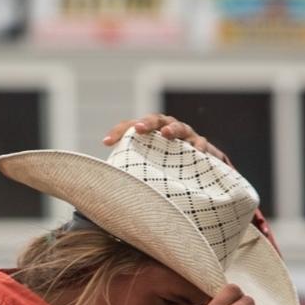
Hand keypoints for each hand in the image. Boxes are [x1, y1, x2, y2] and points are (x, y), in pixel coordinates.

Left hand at [102, 113, 233, 167]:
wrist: (194, 171)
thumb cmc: (160, 169)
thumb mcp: (143, 168)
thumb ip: (128, 169)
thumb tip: (103, 185)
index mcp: (149, 132)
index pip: (130, 126)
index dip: (118, 131)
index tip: (106, 142)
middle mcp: (166, 130)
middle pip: (156, 120)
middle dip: (147, 123)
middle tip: (138, 129)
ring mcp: (185, 136)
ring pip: (179, 127)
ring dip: (173, 129)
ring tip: (167, 134)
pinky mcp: (201, 147)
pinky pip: (201, 144)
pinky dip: (199, 146)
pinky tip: (197, 152)